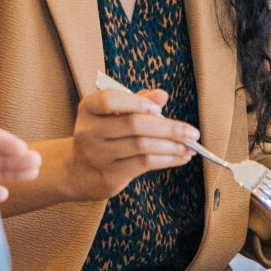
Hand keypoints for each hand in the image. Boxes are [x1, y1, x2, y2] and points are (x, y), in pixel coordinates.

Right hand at [63, 82, 199, 201]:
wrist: (78, 171)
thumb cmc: (103, 134)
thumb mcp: (113, 114)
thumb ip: (137, 101)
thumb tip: (162, 95)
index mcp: (88, 108)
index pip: (110, 100)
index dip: (138, 103)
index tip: (160, 109)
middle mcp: (88, 131)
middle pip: (134, 125)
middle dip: (169, 128)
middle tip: (193, 132)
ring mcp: (97, 155)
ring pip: (142, 147)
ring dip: (172, 147)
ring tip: (191, 147)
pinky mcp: (109, 175)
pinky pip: (144, 165)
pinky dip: (167, 160)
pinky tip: (181, 157)